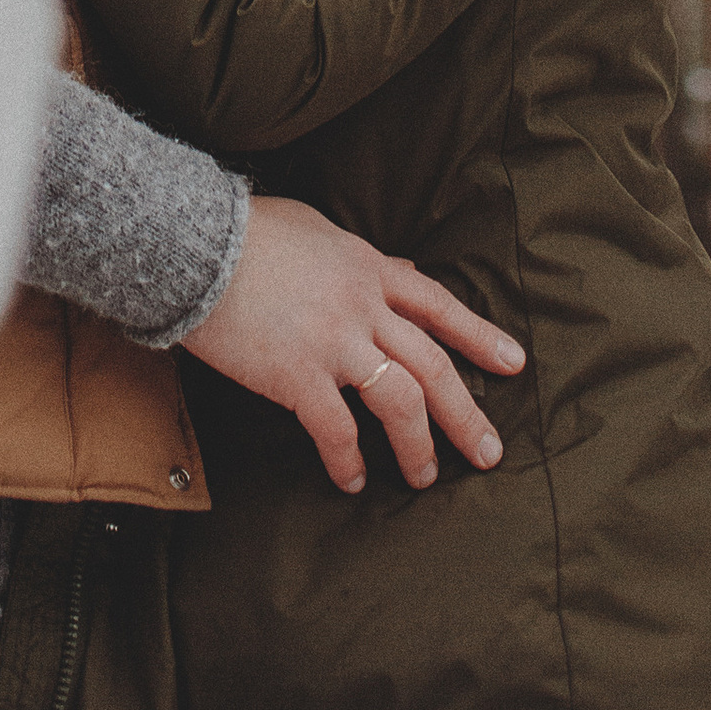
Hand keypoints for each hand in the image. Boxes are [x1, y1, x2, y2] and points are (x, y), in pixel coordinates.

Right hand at [184, 195, 523, 496]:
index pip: (439, 305)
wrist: (195, 241)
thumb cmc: (249, 231)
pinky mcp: (297, 373)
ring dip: (417, 446)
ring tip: (424, 476)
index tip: (515, 364)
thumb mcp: (320, 231)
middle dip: (466, 412)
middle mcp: (363, 305)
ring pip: (400, 401)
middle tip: (489, 452)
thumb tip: (403, 271)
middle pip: (433, 364)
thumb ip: (364, 258)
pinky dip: (349, 459)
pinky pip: (338, 429)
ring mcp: (334, 340)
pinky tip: (352, 478)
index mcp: (369, 268)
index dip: (480, 336)